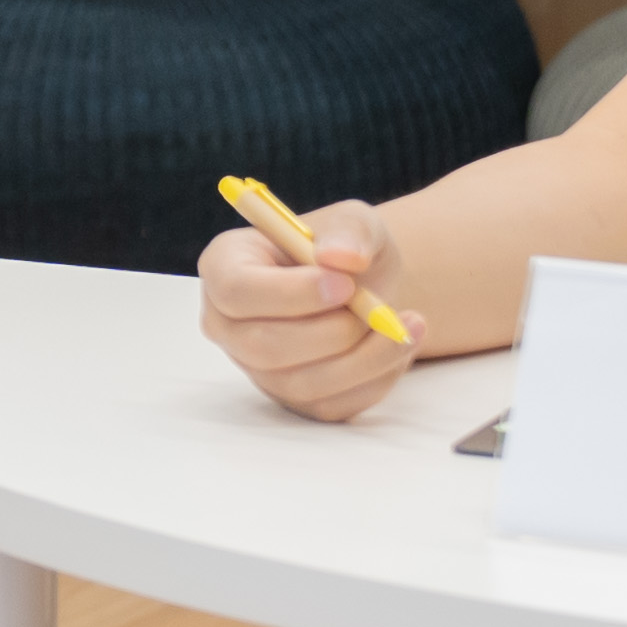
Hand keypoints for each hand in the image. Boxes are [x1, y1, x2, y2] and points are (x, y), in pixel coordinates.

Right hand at [196, 198, 415, 423]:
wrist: (365, 286)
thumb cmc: (344, 247)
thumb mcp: (353, 221)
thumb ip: (349, 230)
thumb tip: (341, 256)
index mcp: (225, 267)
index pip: (236, 291)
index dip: (289, 294)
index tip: (345, 285)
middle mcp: (228, 324)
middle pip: (262, 347)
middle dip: (330, 333)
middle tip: (376, 309)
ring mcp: (257, 368)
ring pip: (301, 384)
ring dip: (363, 359)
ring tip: (401, 324)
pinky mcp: (293, 400)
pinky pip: (332, 405)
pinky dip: (374, 379)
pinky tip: (394, 347)